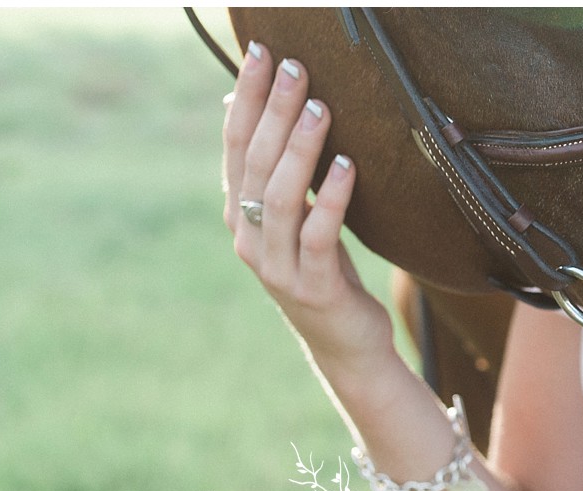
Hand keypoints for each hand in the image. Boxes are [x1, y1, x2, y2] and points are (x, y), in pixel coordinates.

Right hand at [222, 41, 394, 376]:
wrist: (346, 344)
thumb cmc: (325, 270)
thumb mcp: (298, 218)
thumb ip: (277, 172)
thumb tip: (251, 105)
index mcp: (240, 214)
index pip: (236, 145)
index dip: (247, 98)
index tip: (262, 54)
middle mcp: (249, 238)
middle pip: (255, 164)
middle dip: (274, 112)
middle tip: (296, 69)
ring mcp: (277, 266)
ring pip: (279, 198)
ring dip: (299, 149)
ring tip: (321, 109)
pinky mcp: (311, 289)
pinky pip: (317, 237)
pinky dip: (330, 199)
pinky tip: (347, 167)